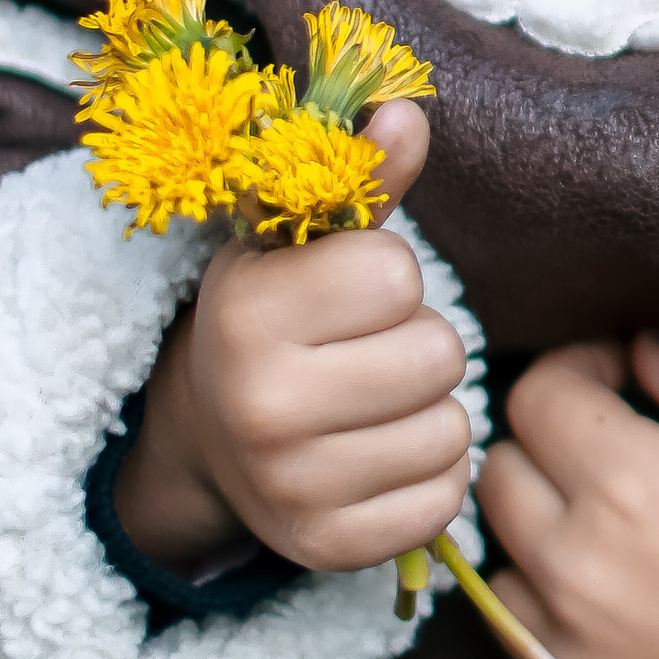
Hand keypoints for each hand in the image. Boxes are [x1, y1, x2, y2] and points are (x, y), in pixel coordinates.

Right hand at [113, 103, 470, 576]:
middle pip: (437, 355)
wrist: (207, 437)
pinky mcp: (330, 549)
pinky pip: (446, 497)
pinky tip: (376, 457)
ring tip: (369, 405)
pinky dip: (427, 476)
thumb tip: (408, 109)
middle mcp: (260, 408)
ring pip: (451, 429)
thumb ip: (362, 174)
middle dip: (416, 345)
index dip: (386, 278)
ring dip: (427, 412)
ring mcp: (292, 489)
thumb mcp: (300, 239)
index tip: (343, 293)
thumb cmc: (275, 316)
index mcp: (246, 316)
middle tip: (362, 353)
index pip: (396, 276)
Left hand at [481, 333, 658, 658]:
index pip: (538, 400)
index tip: (621, 380)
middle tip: (618, 464)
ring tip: (631, 565)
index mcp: (633, 492)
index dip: (580, 371)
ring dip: (550, 562)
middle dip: (549, 456)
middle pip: (499, 485)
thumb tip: (646, 350)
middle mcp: (579, 580)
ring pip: (505, 587)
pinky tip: (645, 654)